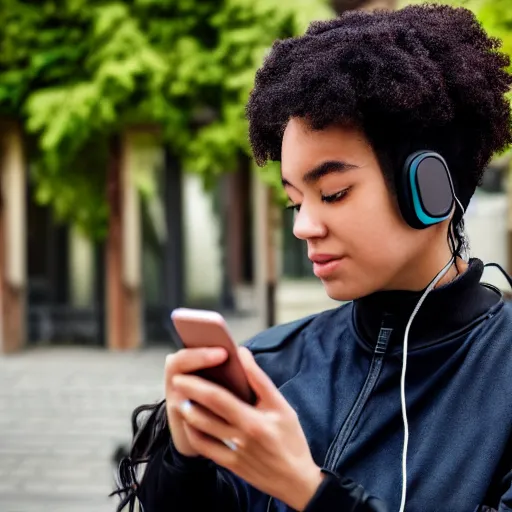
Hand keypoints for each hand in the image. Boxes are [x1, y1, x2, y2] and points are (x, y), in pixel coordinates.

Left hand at [171, 346, 323, 510]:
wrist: (296, 480)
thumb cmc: (291, 439)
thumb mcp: (281, 406)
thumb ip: (259, 379)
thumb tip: (241, 353)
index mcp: (253, 422)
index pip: (219, 399)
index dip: (198, 385)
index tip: (185, 372)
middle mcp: (240, 438)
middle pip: (205, 413)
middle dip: (188, 394)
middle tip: (177, 381)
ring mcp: (233, 453)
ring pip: (201, 431)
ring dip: (188, 413)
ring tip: (182, 398)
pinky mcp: (230, 464)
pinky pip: (204, 448)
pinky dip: (194, 433)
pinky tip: (191, 423)